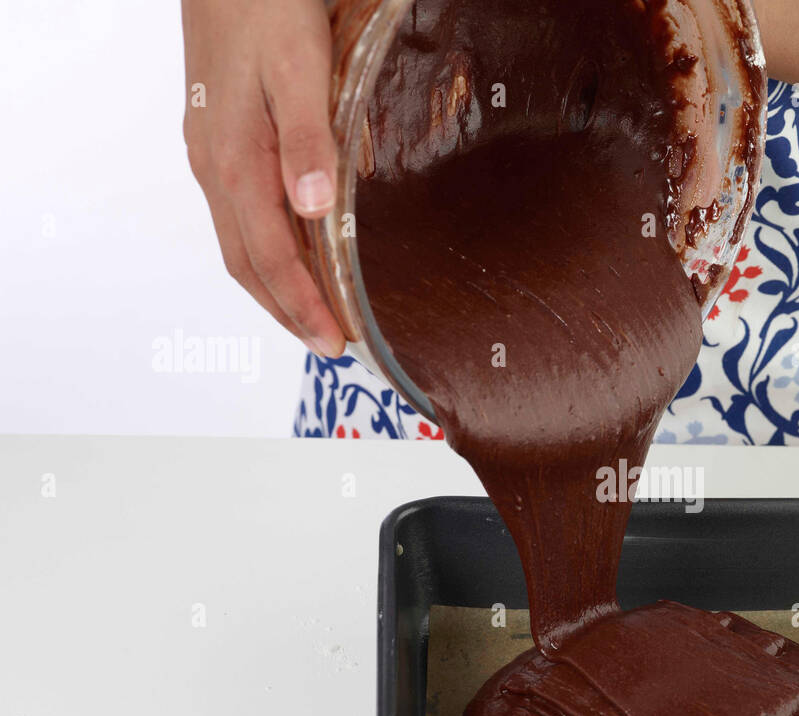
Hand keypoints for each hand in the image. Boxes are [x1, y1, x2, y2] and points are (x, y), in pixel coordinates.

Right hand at [181, 0, 344, 355]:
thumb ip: (306, 140)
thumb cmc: (263, 7)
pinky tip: (291, 254)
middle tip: (329, 347)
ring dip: (274, 289)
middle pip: (247, 265)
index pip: (270, 259)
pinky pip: (239, 217)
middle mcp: (216, 168)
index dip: (303, 308)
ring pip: (239, 244)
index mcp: (236, 163)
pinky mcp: (217, 140)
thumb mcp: (298, 69)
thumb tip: (314, 209)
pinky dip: (266, 253)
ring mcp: (212, 155)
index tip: (335, 344)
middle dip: (287, 313)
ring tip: (312, 317)